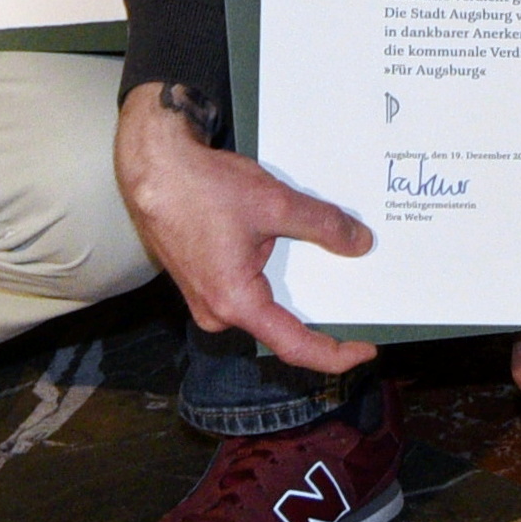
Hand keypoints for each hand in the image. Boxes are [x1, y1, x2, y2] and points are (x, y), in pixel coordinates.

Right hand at [116, 81, 381, 378]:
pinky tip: (292, 254)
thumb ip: (322, 226)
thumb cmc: (202, 187)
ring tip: (334, 276)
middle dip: (319, 317)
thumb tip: (360, 243)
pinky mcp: (201, 282)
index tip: (367, 350)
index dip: (335, 354)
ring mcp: (205, 300)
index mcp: (234, 303)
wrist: (153, 167)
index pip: (294, 346)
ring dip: (295, 292)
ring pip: (263, 306)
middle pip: (280, 328)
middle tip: (360, 306)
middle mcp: (217, 313)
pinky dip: (272, 277)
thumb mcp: (274, 203)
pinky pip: (246, 290)